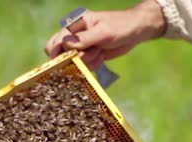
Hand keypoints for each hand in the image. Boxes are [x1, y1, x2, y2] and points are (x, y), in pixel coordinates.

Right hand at [44, 0, 165, 69]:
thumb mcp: (103, 32)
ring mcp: (81, 47)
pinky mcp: (89, 56)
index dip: (57, 53)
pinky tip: (102, 56)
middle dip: (75, 59)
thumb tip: (65, 44)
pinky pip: (84, 67)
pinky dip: (93, 65)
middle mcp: (74, 36)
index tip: (67, 60)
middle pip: (62, 55)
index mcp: (74, 25)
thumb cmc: (120, 26)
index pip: (56, 41)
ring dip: (87, 61)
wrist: (135, 32)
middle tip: (91, 52)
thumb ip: (84, 38)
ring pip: (74, 63)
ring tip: (100, 51)